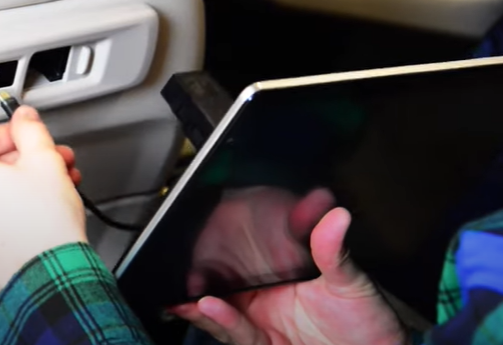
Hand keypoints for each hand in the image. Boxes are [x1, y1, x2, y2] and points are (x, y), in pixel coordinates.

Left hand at [0, 106, 86, 295]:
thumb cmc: (41, 227)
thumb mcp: (43, 161)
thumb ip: (30, 130)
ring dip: (20, 186)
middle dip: (23, 162)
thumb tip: (24, 119)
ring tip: (54, 187)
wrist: (48, 279)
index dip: (12, 134)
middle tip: (51, 162)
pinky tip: (38, 212)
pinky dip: (9, 212)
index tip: (31, 137)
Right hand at [173, 208, 407, 344]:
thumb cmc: (370, 325)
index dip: (215, 253)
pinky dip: (220, 322)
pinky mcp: (262, 344)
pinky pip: (235, 334)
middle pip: (221, 286)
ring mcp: (261, 323)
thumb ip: (334, 252)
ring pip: (220, 312)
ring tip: (192, 296)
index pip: (240, 260)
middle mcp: (265, 299)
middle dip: (196, 280)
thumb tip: (336, 216)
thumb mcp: (351, 284)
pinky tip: (208, 308)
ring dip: (202, 305)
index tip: (196, 241)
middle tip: (179, 271)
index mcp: (279, 276)